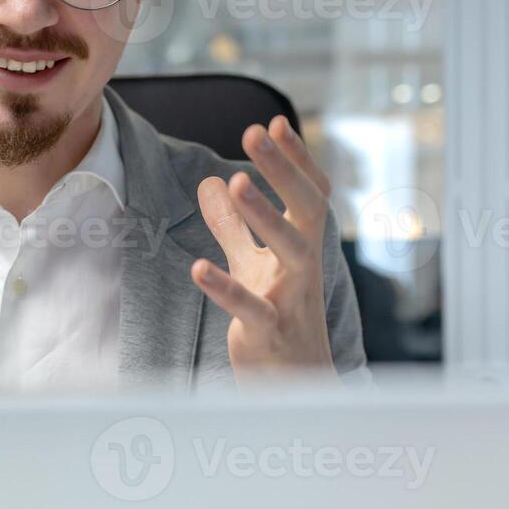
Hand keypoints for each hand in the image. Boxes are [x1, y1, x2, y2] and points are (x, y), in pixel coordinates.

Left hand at [192, 115, 336, 384]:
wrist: (295, 386)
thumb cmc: (278, 317)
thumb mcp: (253, 265)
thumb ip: (233, 226)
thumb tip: (211, 182)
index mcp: (303, 245)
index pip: (310, 193)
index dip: (297, 159)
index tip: (276, 121)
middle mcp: (305, 266)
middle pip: (307, 210)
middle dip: (283, 170)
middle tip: (255, 132)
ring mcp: (292, 299)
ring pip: (291, 252)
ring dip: (265, 217)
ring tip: (236, 183)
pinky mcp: (271, 331)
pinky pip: (251, 307)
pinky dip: (226, 287)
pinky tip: (198, 267)